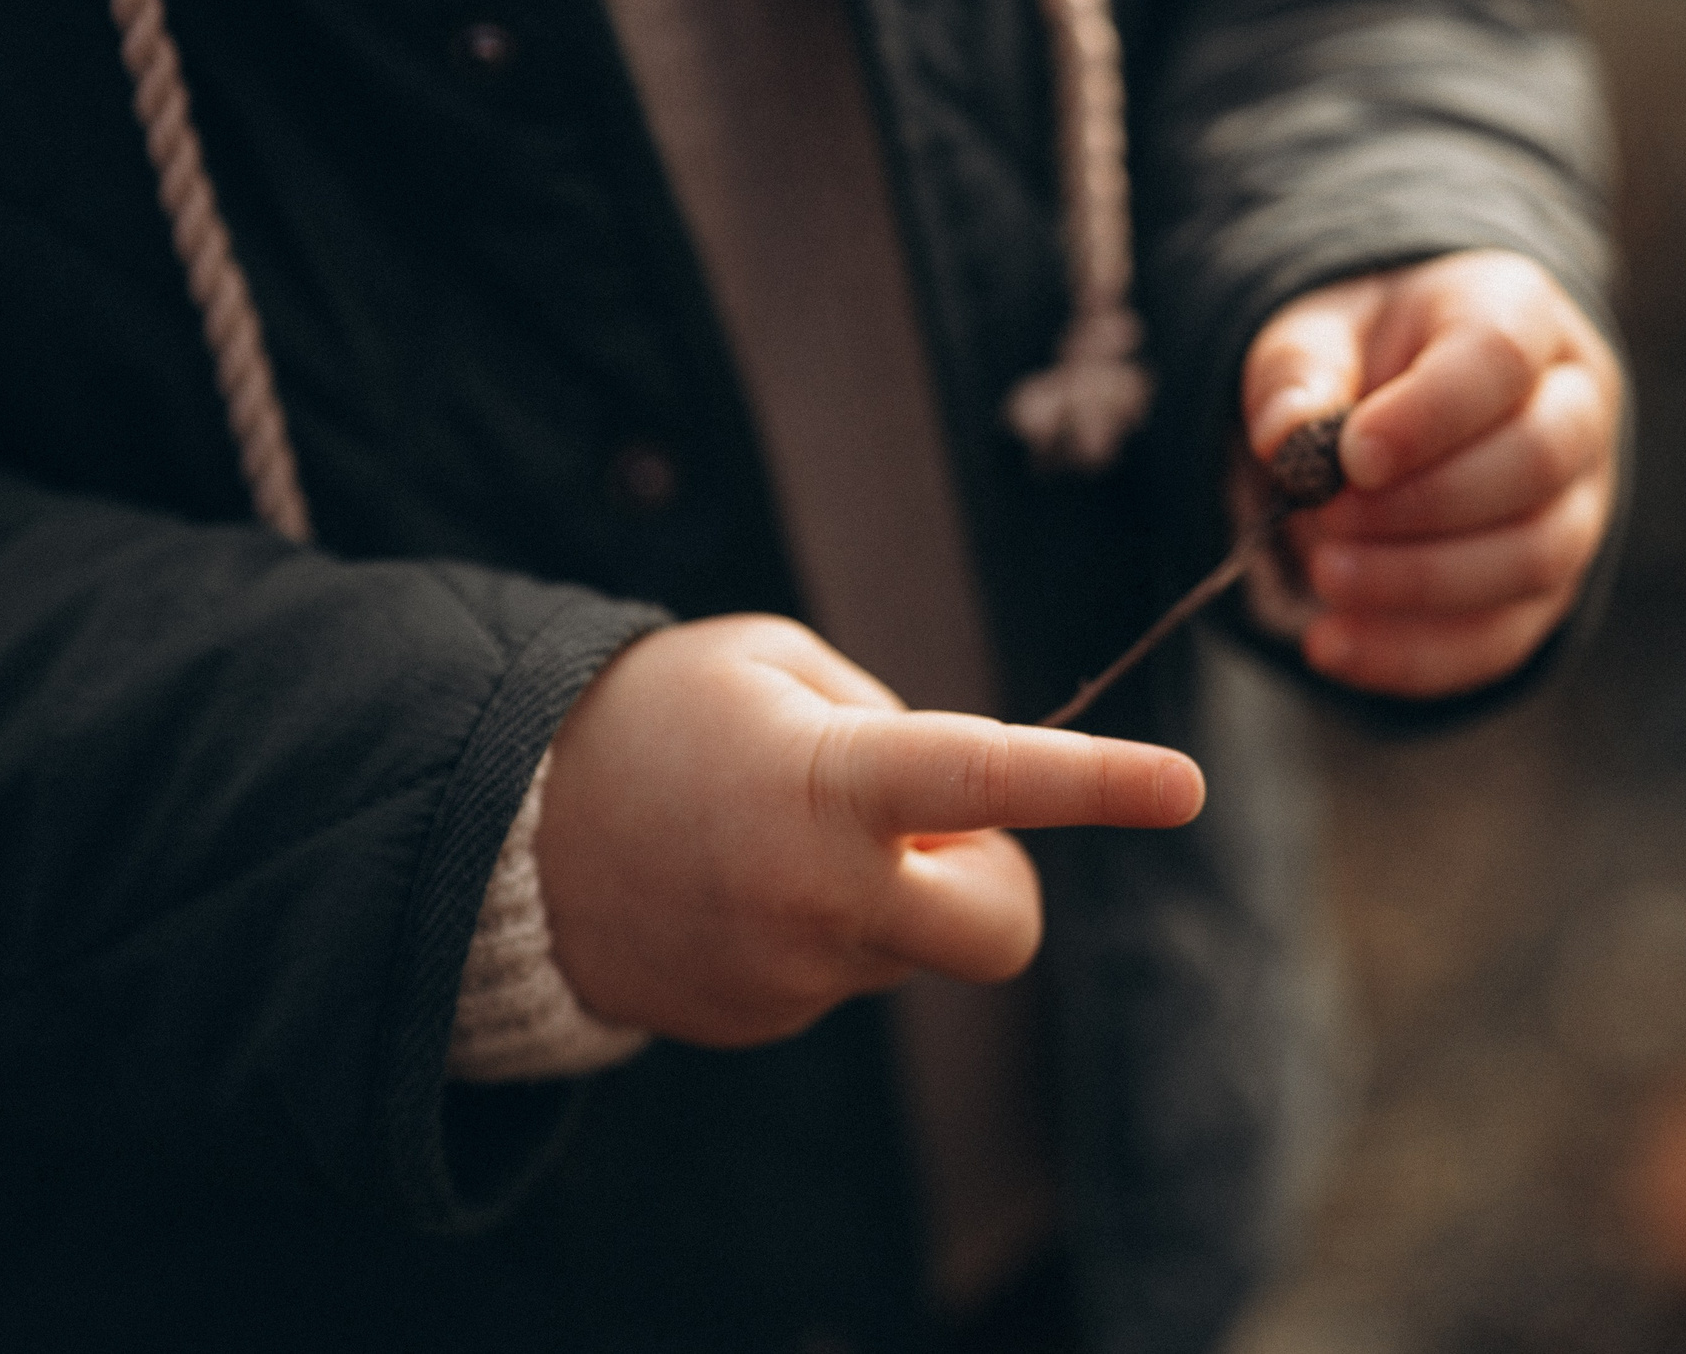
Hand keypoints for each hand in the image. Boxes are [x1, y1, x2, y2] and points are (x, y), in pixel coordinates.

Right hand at [535, 614, 1205, 1048]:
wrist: (500, 839)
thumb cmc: (654, 718)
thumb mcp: (775, 664)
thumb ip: (890, 721)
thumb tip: (967, 802)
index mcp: (828, 782)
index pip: (990, 778)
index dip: (1096, 783)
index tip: (1186, 786)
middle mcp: (820, 897)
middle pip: (1002, 930)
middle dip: (998, 881)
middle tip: (929, 829)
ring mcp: (793, 976)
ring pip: (918, 945)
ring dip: (892, 894)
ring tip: (777, 835)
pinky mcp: (764, 1021)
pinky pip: (848, 973)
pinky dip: (829, 929)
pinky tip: (740, 886)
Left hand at [1241, 250, 1622, 698]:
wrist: (1396, 405)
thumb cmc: (1361, 356)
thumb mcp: (1314, 333)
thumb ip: (1297, 372)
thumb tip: (1286, 436)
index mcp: (1520, 314)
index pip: (1500, 359)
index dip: (1429, 416)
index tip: (1351, 458)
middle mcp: (1575, 408)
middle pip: (1537, 462)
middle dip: (1423, 505)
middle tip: (1327, 518)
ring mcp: (1576, 504)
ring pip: (1536, 559)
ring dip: (1419, 583)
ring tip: (1324, 574)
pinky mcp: (1547, 588)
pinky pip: (1501, 638)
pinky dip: (1414, 655)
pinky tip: (1332, 645)